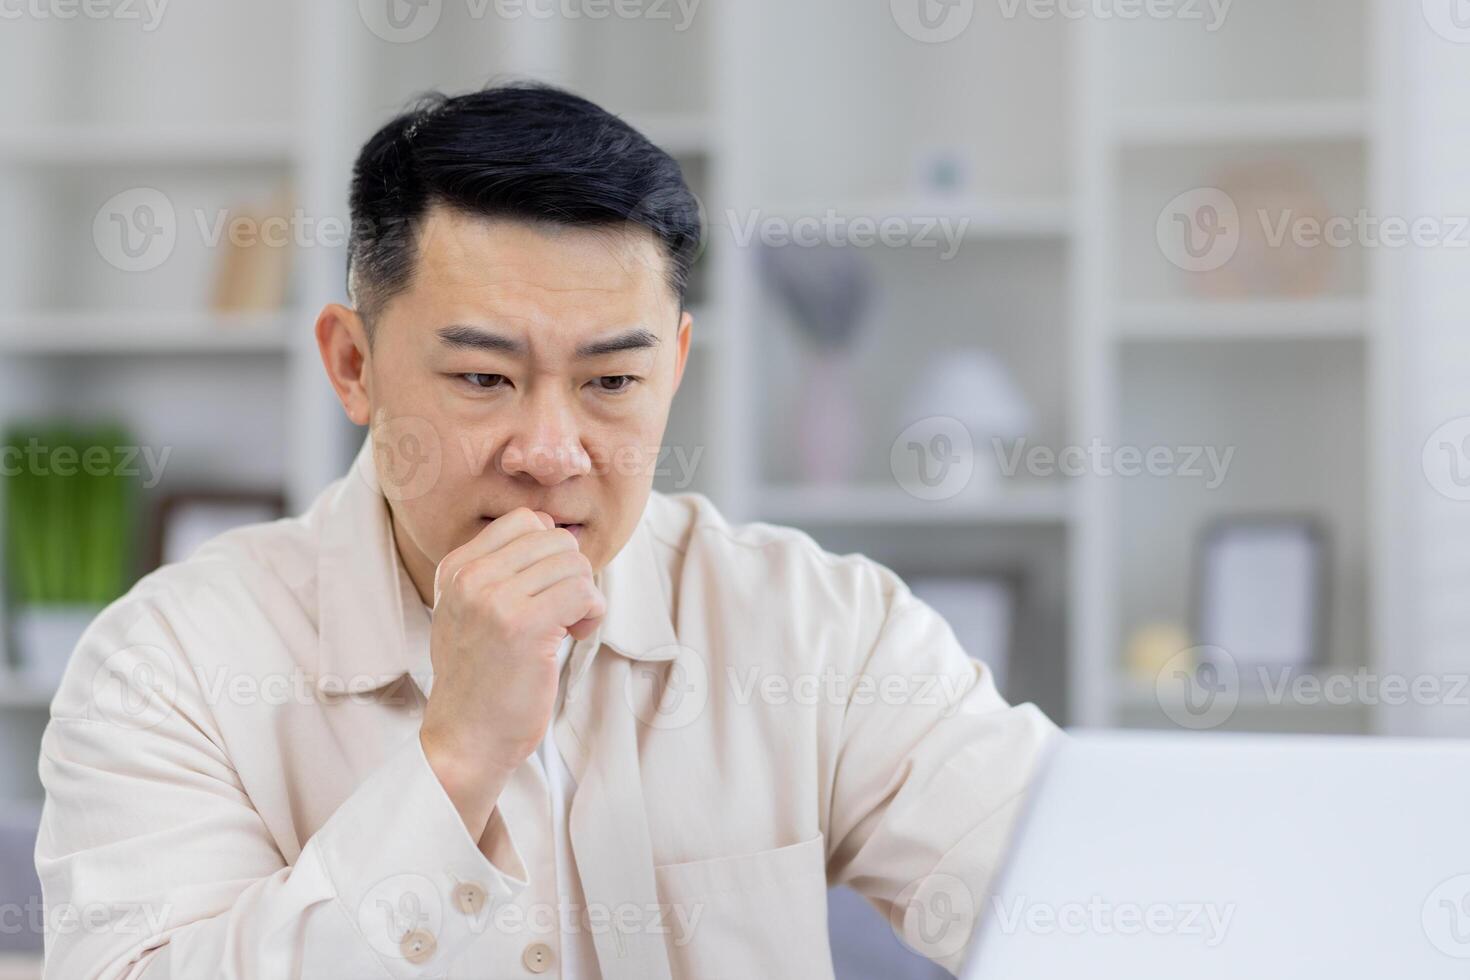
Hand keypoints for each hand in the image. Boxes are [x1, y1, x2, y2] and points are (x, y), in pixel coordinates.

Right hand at [418, 507, 606, 842]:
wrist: (465, 739)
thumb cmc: (480, 680)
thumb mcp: (470, 612)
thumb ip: (500, 571)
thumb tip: (554, 530)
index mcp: (455, 568)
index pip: (524, 521)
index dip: (550, 554)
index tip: (546, 591)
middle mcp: (470, 577)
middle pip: (555, 539)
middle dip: (571, 574)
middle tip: (562, 613)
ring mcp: (494, 599)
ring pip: (575, 563)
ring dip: (584, 596)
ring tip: (567, 627)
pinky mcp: (524, 625)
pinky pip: (584, 591)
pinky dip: (593, 613)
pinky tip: (575, 635)